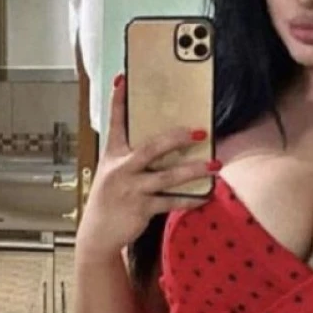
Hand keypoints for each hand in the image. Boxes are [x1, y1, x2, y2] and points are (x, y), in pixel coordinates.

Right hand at [77, 73, 213, 260]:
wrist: (98, 233)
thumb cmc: (111, 199)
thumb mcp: (112, 173)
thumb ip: (132, 158)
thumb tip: (162, 143)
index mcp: (113, 155)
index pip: (115, 123)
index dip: (119, 101)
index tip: (123, 79)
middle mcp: (121, 169)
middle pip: (151, 148)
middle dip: (175, 138)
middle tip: (199, 132)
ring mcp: (132, 189)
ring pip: (166, 176)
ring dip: (193, 170)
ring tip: (214, 164)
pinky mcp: (141, 208)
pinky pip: (171, 201)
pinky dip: (190, 199)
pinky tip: (206, 196)